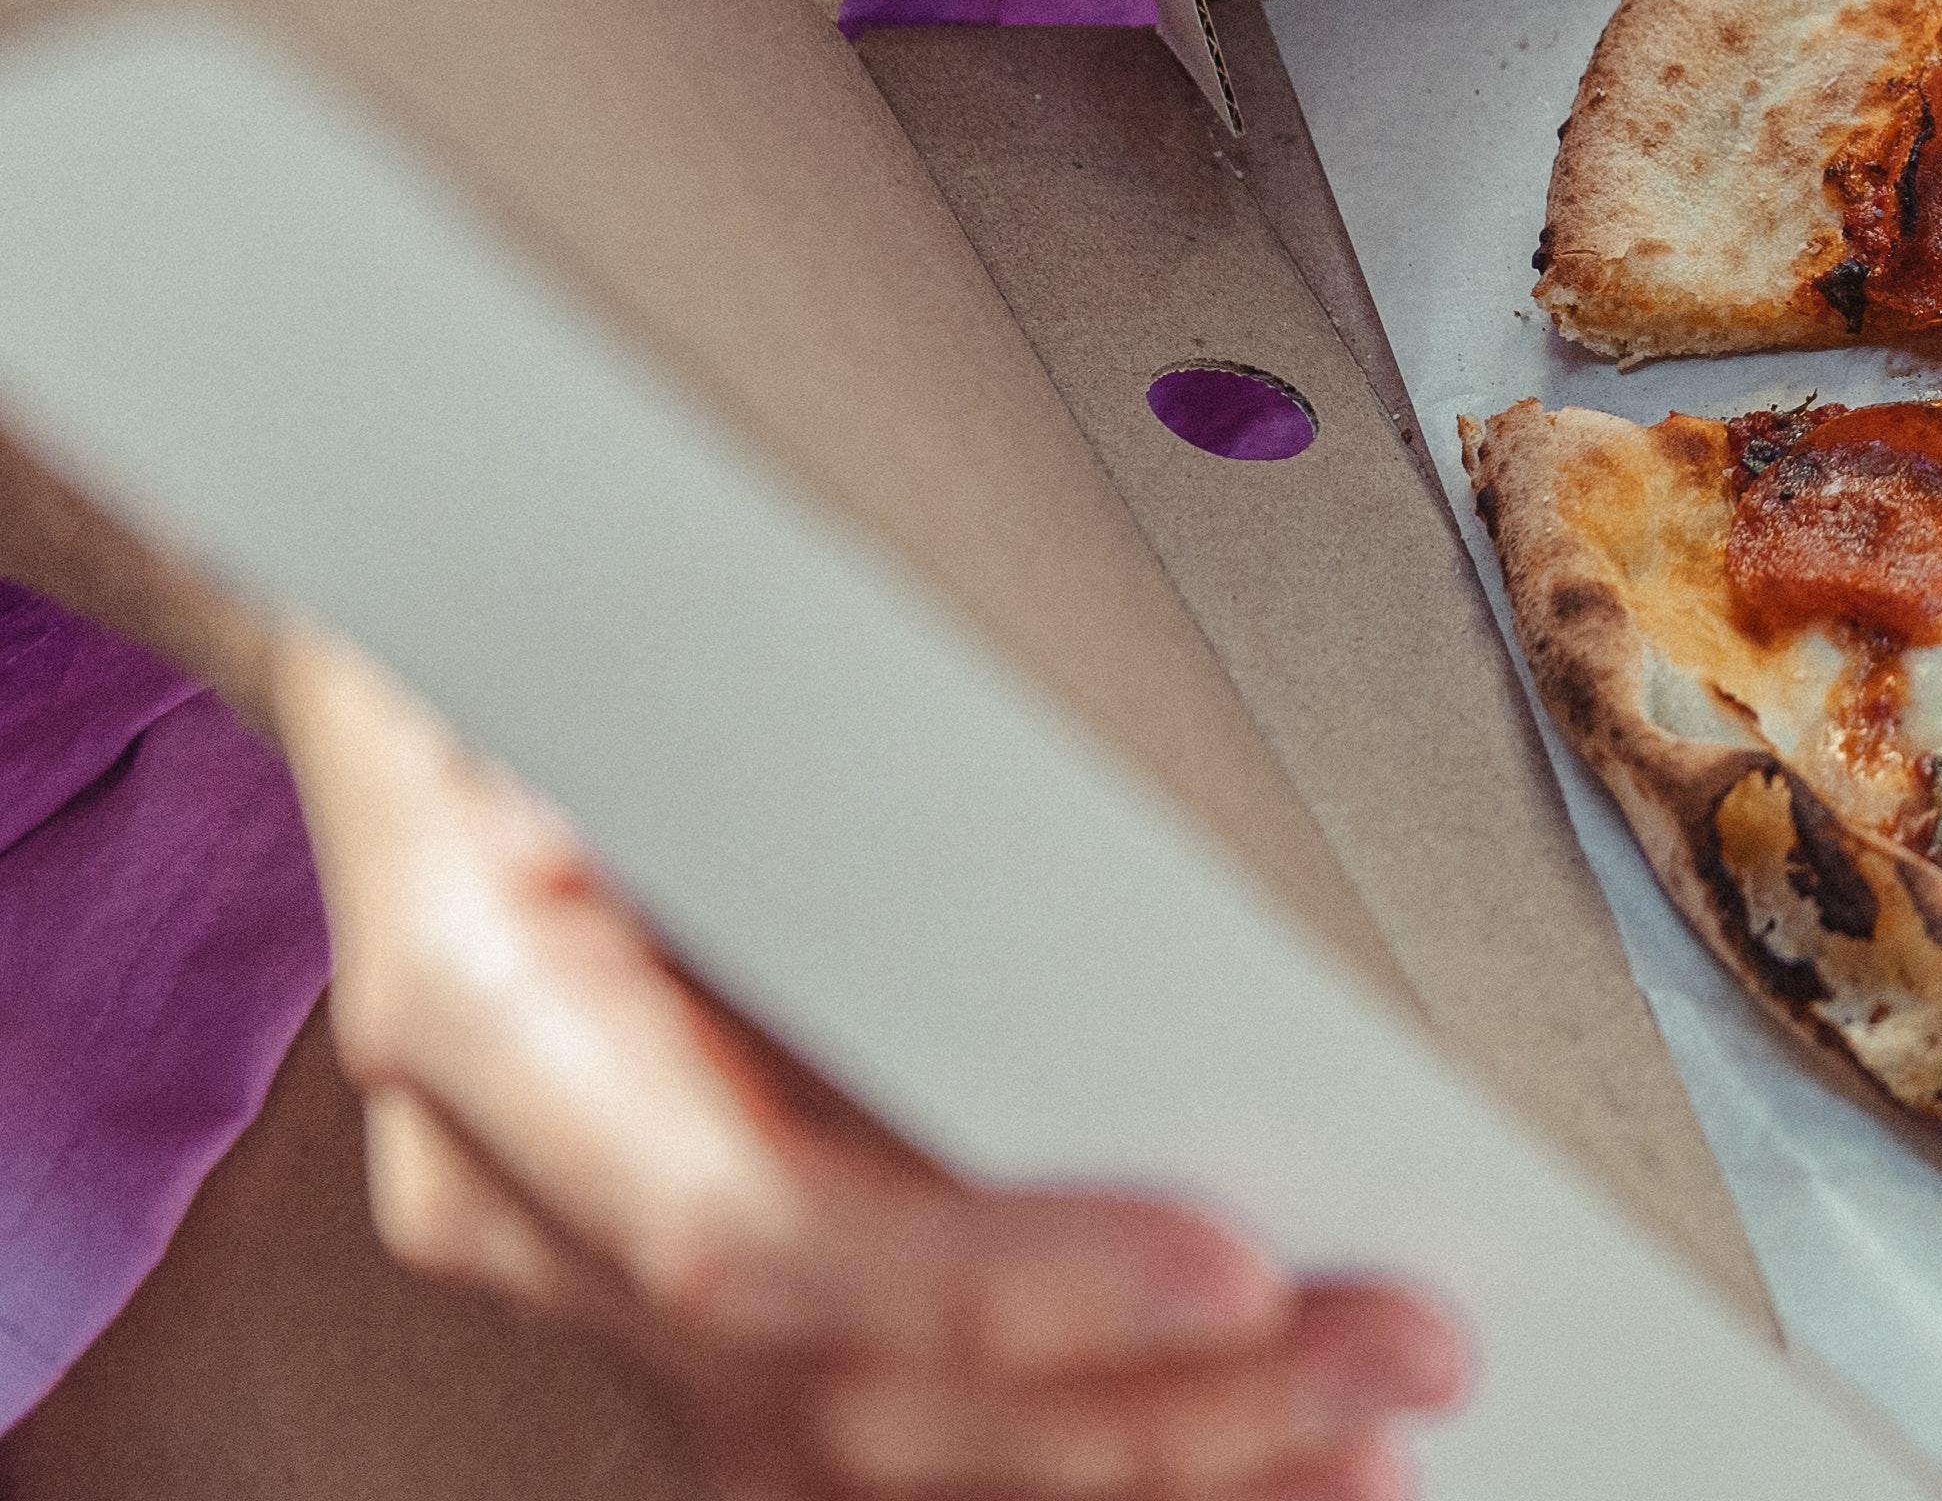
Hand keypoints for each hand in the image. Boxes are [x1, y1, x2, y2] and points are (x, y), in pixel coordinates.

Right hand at [278, 637, 1466, 1500]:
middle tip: (1401, 1359)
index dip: (996, 1285)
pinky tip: (1231, 1463)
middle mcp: (522, 1190)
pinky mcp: (676, 1303)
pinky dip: (1056, 1464)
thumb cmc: (556, 646)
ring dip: (1131, 1468)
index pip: (756, 1231)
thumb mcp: (638, 652)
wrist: (417, 685)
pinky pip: (850, 1439)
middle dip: (1145, 1408)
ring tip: (1358, 1454)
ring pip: (851, 1459)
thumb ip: (814, 768)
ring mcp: (589, 1271)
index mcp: (493, 1018)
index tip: (1233, 1271)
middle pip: (841, 1389)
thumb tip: (1055, 818)